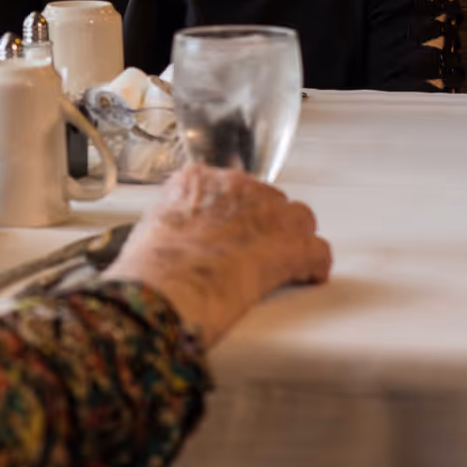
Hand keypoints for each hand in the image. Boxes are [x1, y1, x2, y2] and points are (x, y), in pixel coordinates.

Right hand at [105, 164, 330, 346]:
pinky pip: (318, 251)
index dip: (232, 211)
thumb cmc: (152, 268)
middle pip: (266, 199)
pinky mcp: (292, 245)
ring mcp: (269, 213)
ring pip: (298, 218)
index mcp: (198, 179)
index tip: (230, 228)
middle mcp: (238, 186)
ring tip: (281, 262)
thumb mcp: (148, 229)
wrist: (168, 286)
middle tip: (250, 252)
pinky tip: (307, 277)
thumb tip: (173, 241)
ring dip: (292, 238)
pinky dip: (314, 266)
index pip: (228, 186)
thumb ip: (171, 222)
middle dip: (262, 224)